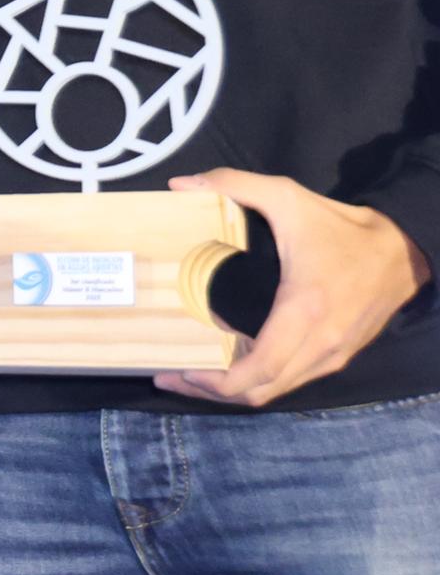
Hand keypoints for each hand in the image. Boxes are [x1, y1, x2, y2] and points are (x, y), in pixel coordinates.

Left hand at [153, 170, 433, 407]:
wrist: (403, 251)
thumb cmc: (340, 227)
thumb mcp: (287, 196)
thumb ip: (233, 184)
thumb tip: (180, 183)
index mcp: (303, 310)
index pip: (261, 369)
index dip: (218, 383)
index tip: (180, 372)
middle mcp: (321, 344)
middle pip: (262, 391)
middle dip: (213, 391)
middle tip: (172, 375)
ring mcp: (333, 355)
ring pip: (278, 390)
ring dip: (236, 390)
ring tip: (195, 373)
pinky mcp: (339, 356)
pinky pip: (293, 379)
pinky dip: (260, 380)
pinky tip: (232, 364)